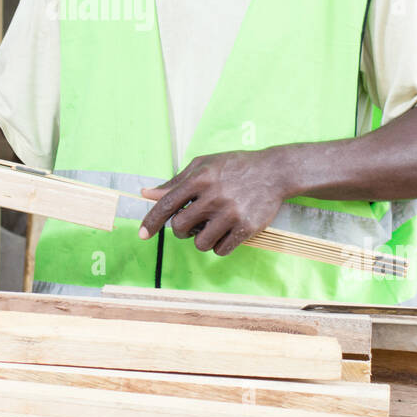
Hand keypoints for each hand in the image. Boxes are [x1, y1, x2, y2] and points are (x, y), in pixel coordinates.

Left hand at [138, 150, 286, 255]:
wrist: (274, 171)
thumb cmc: (233, 167)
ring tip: (211, 227)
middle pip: (180, 228)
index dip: (151, 221)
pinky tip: (226, 232)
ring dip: (201, 240)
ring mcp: (231, 213)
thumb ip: (175, 182)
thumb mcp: (203, 165)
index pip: (167, 204)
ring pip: (200, 243)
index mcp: (200, 178)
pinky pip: (221, 250)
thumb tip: (146, 194)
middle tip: (192, 223)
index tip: (142, 235)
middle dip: (181, 230)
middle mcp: (214, 196)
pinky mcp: (247, 227)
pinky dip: (219, 246)